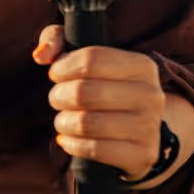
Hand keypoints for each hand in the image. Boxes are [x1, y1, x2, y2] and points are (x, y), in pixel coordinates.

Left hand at [34, 25, 164, 180]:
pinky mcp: (142, 155)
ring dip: (63, 122)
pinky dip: (72, 144)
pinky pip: (93, 150)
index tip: (56, 74)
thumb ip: (57, 39)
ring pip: (85, 123)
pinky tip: (69, 139)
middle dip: (58, 96)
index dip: (62, 67)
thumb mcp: (85, 56)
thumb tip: (41, 55)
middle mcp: (151, 95)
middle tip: (57, 99)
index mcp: (142, 65)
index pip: (91, 59)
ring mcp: (149, 127)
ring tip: (64, 119)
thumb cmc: (103, 86)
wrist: (139, 131)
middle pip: (83, 92)